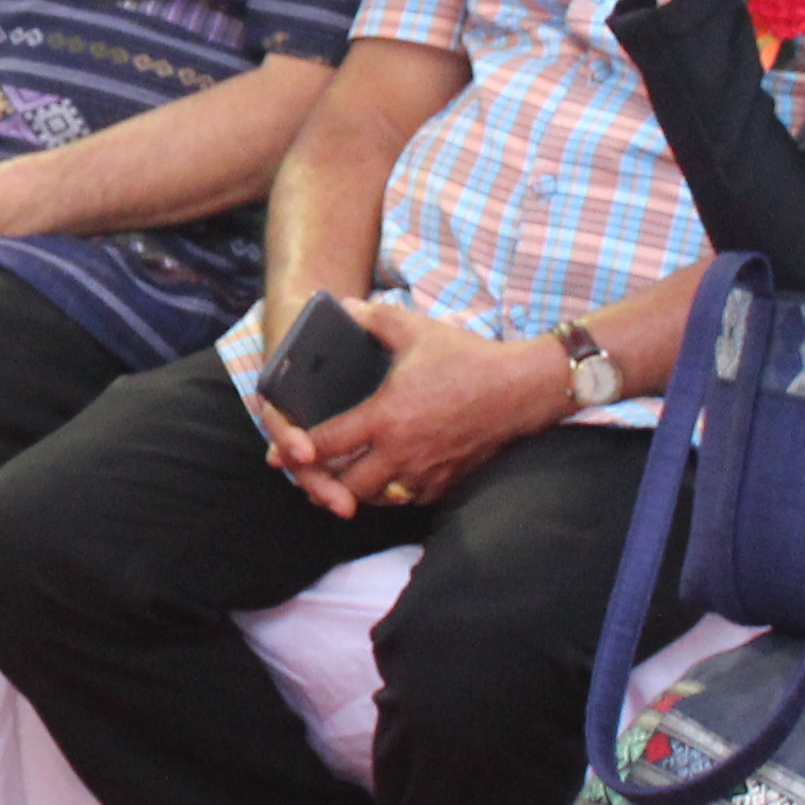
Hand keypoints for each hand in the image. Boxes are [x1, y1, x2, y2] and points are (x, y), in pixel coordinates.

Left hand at [256, 301, 552, 519]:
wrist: (521, 389)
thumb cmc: (468, 359)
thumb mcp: (418, 330)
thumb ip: (376, 319)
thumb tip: (348, 306)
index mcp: (384, 417)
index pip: (326, 445)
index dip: (297, 452)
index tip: (283, 453)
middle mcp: (400, 452)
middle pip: (345, 486)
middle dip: (325, 483)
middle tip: (313, 472)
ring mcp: (425, 472)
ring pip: (377, 498)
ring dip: (358, 491)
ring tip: (345, 478)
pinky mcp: (446, 482)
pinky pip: (409, 498)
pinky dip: (393, 492)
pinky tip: (389, 477)